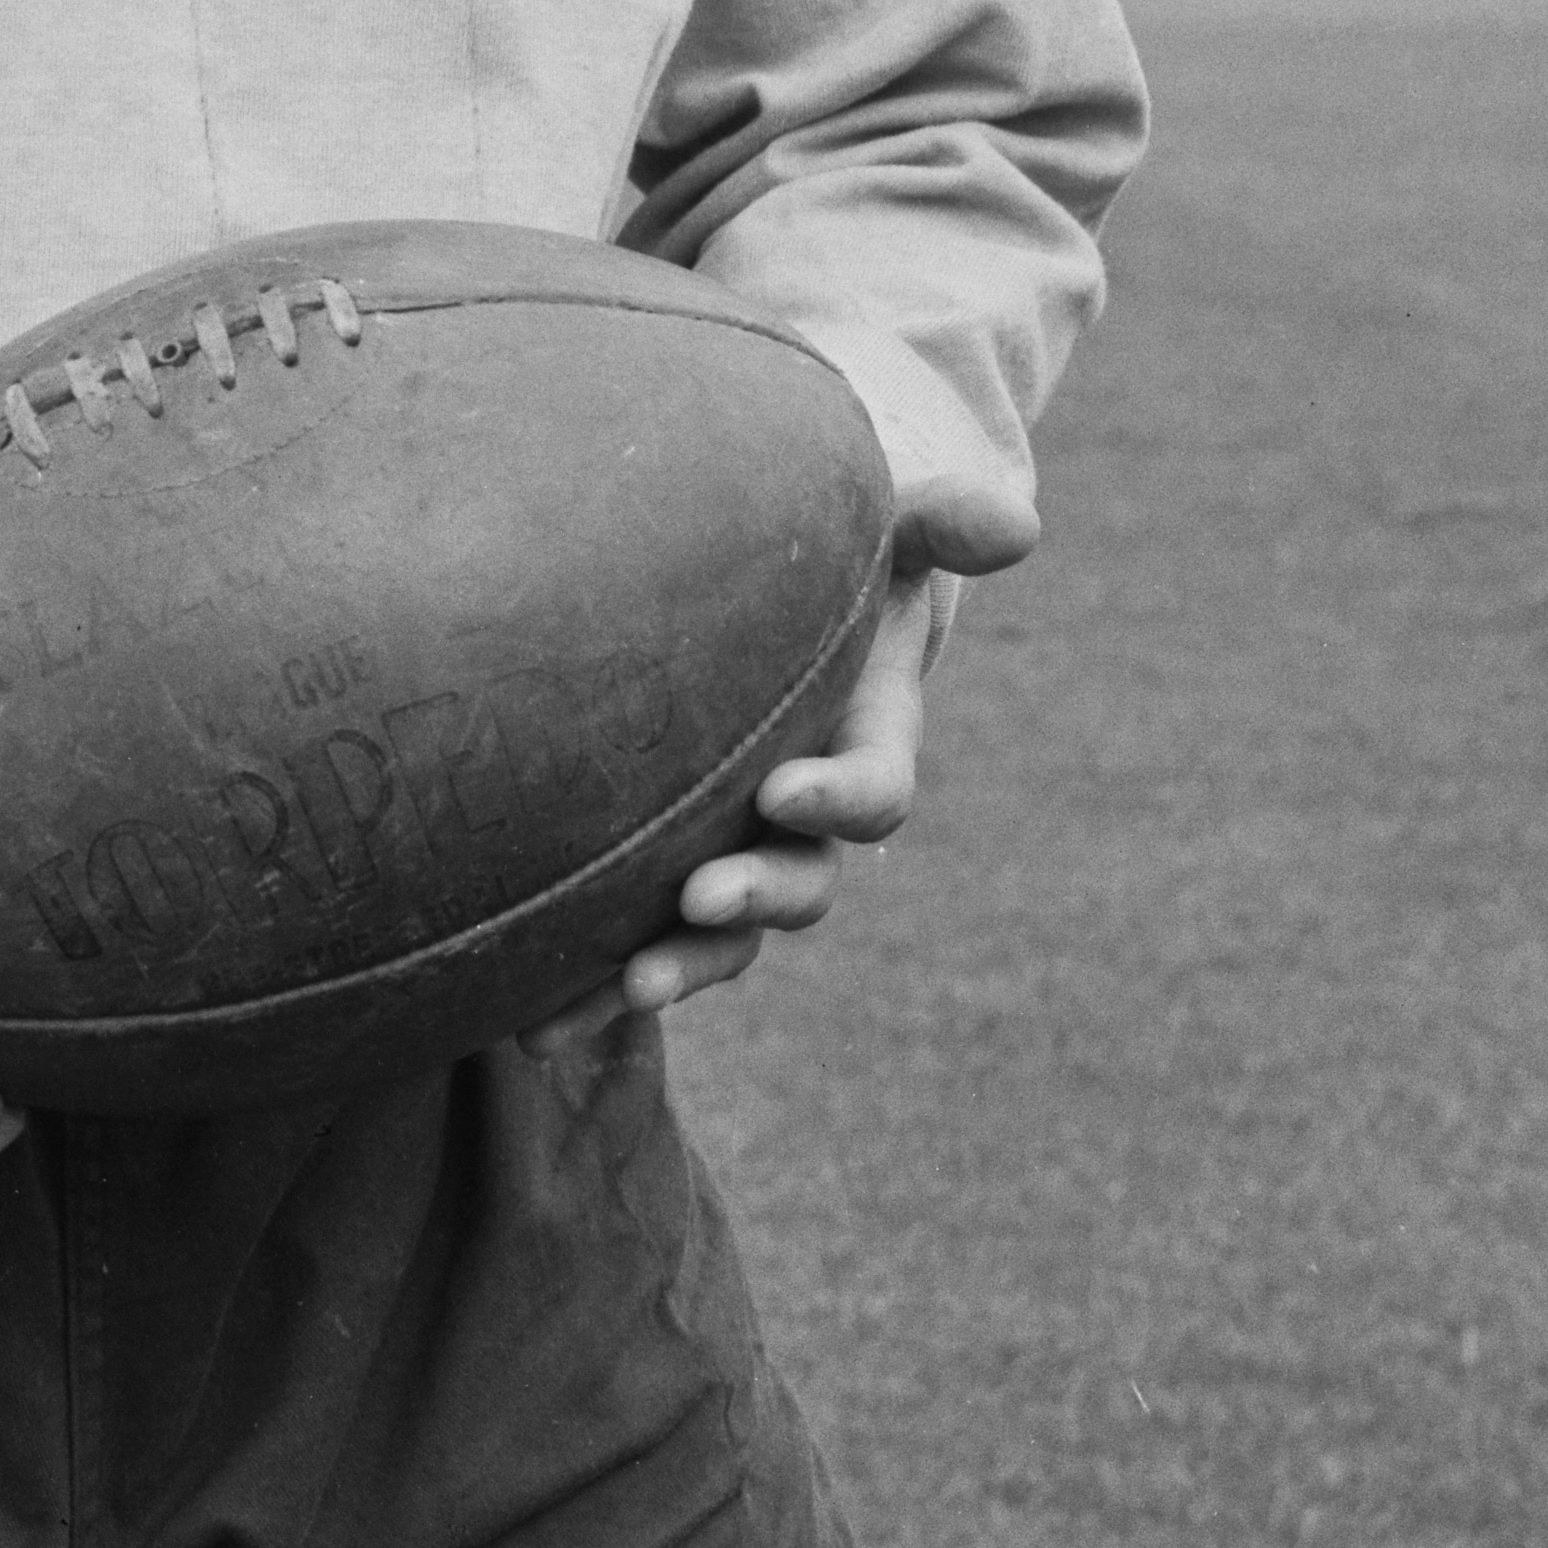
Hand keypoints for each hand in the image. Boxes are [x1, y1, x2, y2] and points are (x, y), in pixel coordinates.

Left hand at [525, 566, 939, 1053]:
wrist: (765, 603)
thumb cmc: (830, 558)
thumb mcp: (886, 530)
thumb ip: (941, 522)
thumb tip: (1017, 523)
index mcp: (862, 744)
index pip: (873, 792)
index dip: (839, 798)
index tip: (783, 790)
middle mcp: (804, 819)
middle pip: (800, 886)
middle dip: (754, 897)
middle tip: (699, 899)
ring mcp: (741, 853)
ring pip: (725, 939)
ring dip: (678, 968)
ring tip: (623, 987)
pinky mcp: (669, 878)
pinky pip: (643, 945)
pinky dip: (593, 991)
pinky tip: (530, 1025)